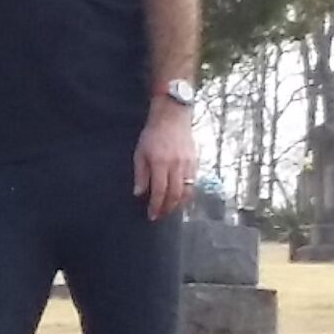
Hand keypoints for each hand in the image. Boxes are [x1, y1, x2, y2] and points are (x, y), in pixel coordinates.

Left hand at [133, 104, 198, 219]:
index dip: (156, 206)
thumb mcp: (140, 153)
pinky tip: (180, 197)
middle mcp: (176, 166)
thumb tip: (139, 193)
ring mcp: (188, 164)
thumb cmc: (153, 134)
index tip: (151, 215)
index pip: (160, 191)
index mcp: (160, 163)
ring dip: (178, 204)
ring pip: (187, 191)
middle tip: (160, 216)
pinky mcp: (195, 162)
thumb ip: (140, 175)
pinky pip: (193, 183)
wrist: (172, 117)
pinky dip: (187, 194)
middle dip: (167, 208)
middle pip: (174, 194)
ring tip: (170, 210)